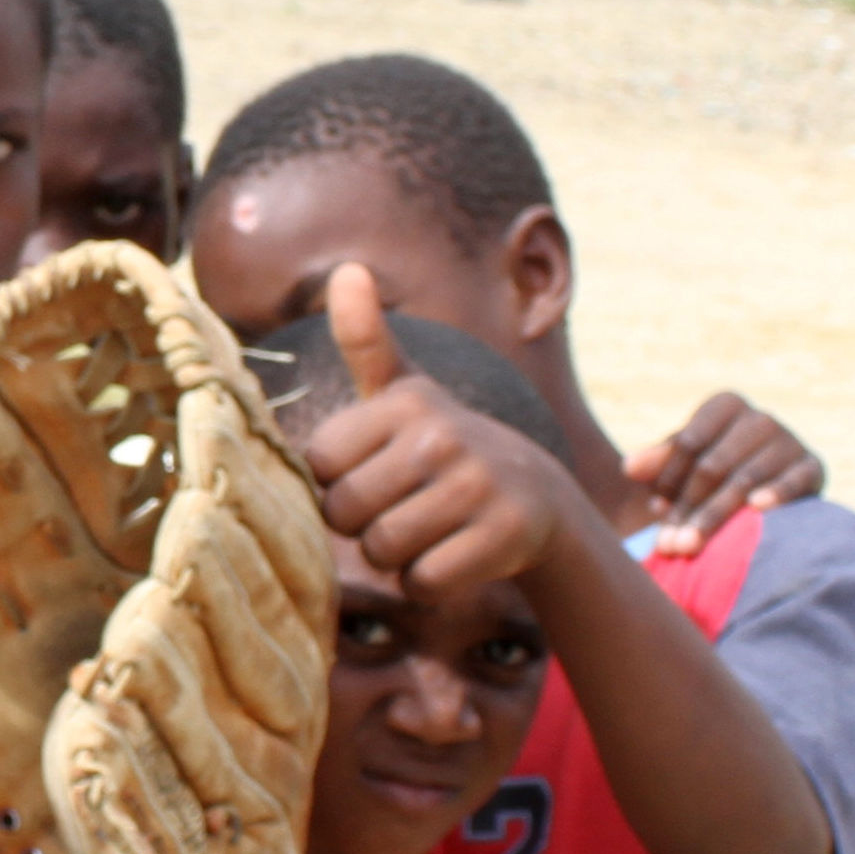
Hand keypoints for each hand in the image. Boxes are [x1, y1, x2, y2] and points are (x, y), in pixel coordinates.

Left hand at [307, 266, 585, 599]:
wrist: (536, 496)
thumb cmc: (442, 447)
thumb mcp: (403, 390)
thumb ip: (365, 339)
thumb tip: (348, 269)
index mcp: (406, 403)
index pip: (318, 466)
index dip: (338, 481)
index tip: (376, 470)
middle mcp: (442, 436)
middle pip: (344, 513)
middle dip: (363, 525)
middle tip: (404, 506)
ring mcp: (478, 485)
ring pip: (381, 551)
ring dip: (395, 556)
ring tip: (429, 528)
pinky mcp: (505, 536)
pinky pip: (423, 582)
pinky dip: (428, 583)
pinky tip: (454, 555)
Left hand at [626, 392, 822, 555]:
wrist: (771, 485)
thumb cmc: (714, 471)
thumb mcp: (684, 463)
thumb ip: (658, 461)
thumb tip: (629, 467)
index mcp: (726, 406)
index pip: (689, 443)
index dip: (668, 478)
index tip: (655, 507)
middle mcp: (760, 418)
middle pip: (713, 466)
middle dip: (687, 508)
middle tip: (667, 545)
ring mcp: (790, 441)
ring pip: (744, 480)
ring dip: (714, 516)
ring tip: (689, 546)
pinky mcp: (814, 467)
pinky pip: (795, 480)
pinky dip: (777, 493)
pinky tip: (757, 511)